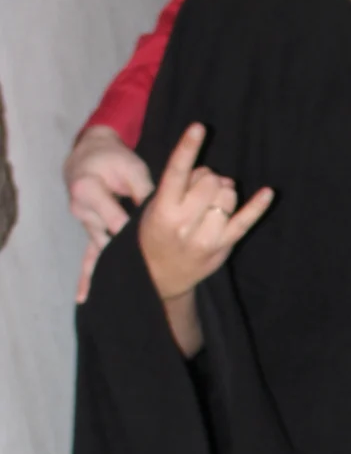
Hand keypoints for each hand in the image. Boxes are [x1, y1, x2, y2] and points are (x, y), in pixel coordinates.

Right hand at [65, 124, 154, 302]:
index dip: (136, 236)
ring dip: (115, 268)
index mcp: (88, 190)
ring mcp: (83, 223)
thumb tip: (166, 212)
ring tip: (128, 292)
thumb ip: (146, 191)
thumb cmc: (113, 158)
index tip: (155, 251)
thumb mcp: (131, 168)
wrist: (88, 154)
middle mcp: (82, 210)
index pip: (115, 220)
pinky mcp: (88, 230)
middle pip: (108, 239)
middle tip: (148, 278)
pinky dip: (86, 278)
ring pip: (101, 251)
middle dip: (129, 256)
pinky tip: (83, 298)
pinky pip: (88, 256)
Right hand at [137, 123, 272, 308]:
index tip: (199, 126)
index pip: (176, 172)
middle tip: (199, 191)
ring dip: (224, 192)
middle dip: (208, 178)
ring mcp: (205, 236)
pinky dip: (258, 206)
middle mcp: (183, 222)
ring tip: (211, 204)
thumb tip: (213, 173)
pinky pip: (245, 221)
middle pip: (209, 181)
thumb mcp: (155, 207)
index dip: (188, 147)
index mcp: (162, 209)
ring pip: (228, 195)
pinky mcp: (224, 246)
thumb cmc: (157, 232)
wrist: (159, 275)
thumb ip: (180, 186)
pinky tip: (268, 192)